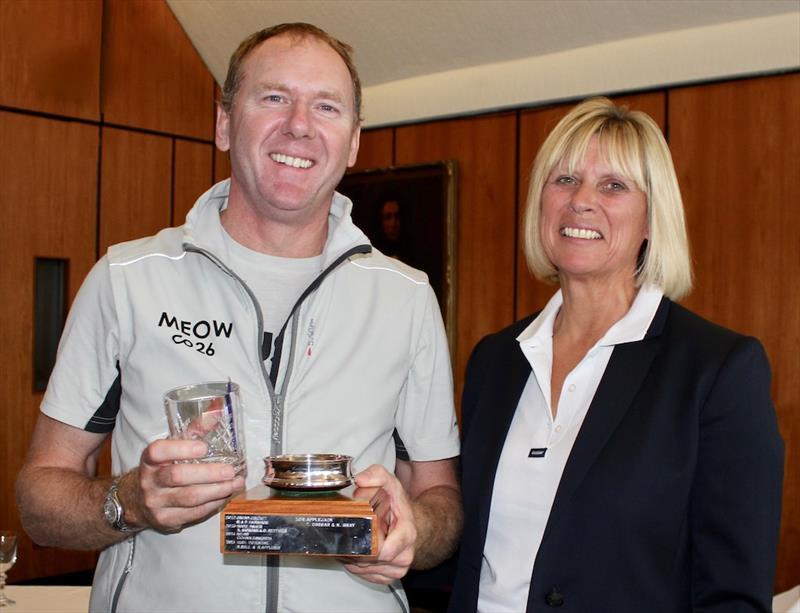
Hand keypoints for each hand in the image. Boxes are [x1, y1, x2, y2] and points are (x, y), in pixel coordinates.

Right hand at [124, 439, 244, 532]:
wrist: (134, 501)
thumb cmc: (161, 469)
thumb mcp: (170, 449)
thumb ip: (192, 431)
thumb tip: (216, 411)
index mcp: (149, 459)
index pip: (158, 451)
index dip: (181, 449)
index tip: (203, 448)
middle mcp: (149, 481)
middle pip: (178, 476)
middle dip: (208, 473)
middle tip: (230, 470)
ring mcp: (156, 503)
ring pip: (189, 498)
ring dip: (217, 490)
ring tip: (235, 483)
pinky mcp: (165, 520)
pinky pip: (193, 513)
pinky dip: (213, 504)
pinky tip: (225, 495)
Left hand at [339, 464, 415, 584]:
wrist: (409, 521)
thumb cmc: (398, 504)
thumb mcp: (390, 482)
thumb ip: (376, 475)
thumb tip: (360, 480)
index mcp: (407, 533)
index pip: (387, 551)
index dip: (370, 546)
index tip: (358, 535)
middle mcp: (405, 554)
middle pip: (372, 562)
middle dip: (357, 551)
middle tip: (347, 537)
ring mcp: (398, 568)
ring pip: (367, 571)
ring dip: (354, 560)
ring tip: (351, 544)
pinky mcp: (390, 577)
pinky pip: (368, 577)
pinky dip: (358, 568)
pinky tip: (357, 553)